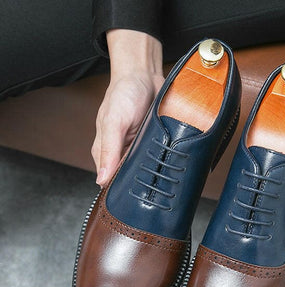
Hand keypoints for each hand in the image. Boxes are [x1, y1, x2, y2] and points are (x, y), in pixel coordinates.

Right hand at [92, 30, 163, 185]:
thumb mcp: (113, 122)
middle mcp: (122, 152)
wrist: (144, 75)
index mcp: (106, 151)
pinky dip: (164, 160)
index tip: (133, 199)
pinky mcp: (154, 143)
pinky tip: (169, 164)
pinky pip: (159, 157)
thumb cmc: (123, 95)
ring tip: (162, 179)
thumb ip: (108, 151)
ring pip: (146, 169)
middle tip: (151, 191)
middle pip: (131, 177)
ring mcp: (139, 148)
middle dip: (140, 183)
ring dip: (154, 172)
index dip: (121, 190)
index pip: (111, 180)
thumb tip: (101, 180)